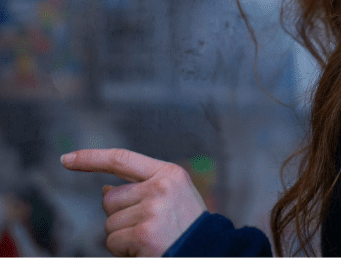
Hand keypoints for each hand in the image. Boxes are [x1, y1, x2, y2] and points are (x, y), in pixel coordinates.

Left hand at [61, 148, 207, 257]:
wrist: (207, 250)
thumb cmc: (187, 225)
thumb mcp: (172, 196)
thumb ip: (141, 188)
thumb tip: (105, 189)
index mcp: (168, 173)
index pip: (122, 159)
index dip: (91, 158)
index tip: (67, 159)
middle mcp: (160, 186)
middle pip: (110, 199)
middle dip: (119, 216)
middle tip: (147, 226)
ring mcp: (153, 209)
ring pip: (110, 224)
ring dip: (123, 236)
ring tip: (150, 238)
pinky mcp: (144, 233)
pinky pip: (113, 242)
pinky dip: (124, 251)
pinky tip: (146, 248)